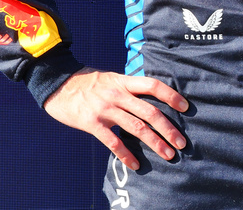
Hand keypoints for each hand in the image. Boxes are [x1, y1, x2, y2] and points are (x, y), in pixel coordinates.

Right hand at [43, 67, 188, 170]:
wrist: (57, 83)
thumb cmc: (87, 82)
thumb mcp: (111, 78)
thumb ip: (128, 87)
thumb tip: (150, 97)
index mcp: (123, 81)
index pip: (153, 85)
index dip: (171, 95)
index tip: (185, 107)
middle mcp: (117, 94)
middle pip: (150, 112)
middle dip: (168, 129)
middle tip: (182, 143)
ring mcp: (105, 109)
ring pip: (136, 128)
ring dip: (155, 143)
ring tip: (168, 155)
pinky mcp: (92, 123)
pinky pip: (113, 142)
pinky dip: (126, 155)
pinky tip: (136, 165)